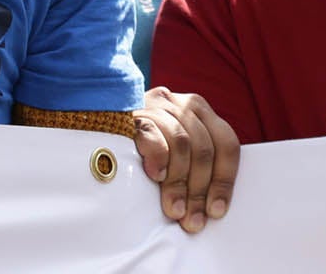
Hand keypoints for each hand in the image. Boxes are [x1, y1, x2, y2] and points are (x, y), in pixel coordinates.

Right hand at [134, 85, 239, 233]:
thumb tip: (210, 209)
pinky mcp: (132, 113)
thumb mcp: (176, 152)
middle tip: (192, 221)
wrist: (99, 124)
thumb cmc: (144, 149)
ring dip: (179, 183)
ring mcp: (157, 106)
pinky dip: (158, 157)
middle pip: (204, 147)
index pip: (226, 142)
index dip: (224, 179)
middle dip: (200, 189)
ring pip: (182, 143)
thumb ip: (194, 166)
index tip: (216, 211)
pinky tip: (156, 177)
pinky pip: (151, 133)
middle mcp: (182, 104)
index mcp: (200, 112)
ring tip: (175, 211)